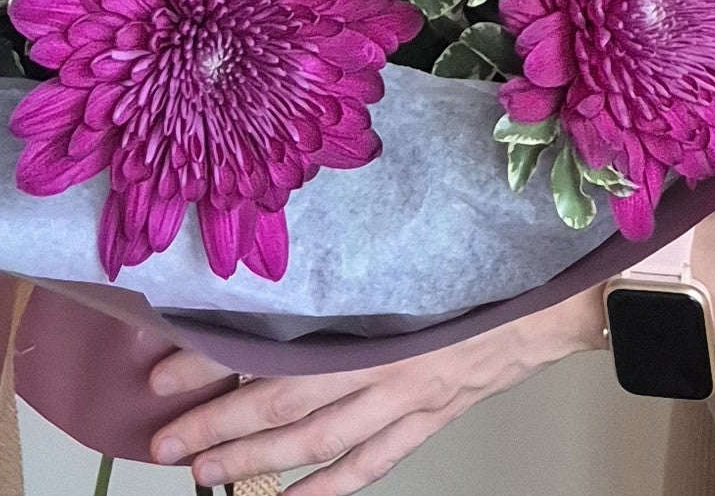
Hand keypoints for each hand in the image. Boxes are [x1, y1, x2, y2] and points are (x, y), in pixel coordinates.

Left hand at [146, 286, 605, 493]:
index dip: (211, 363)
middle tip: (163, 436)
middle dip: (216, 424)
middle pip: (283, 409)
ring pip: (317, 444)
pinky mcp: (428, 416)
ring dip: (256, 462)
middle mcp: (384, 370)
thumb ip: (344, 255)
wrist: (555, 291)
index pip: (273, 353)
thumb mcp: (405, 246)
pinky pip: (371, 463)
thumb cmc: (479, 257)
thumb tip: (274, 244)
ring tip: (205, 473)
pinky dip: (327, 488)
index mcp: (372, 321)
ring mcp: (407, 400)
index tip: (160, 361)